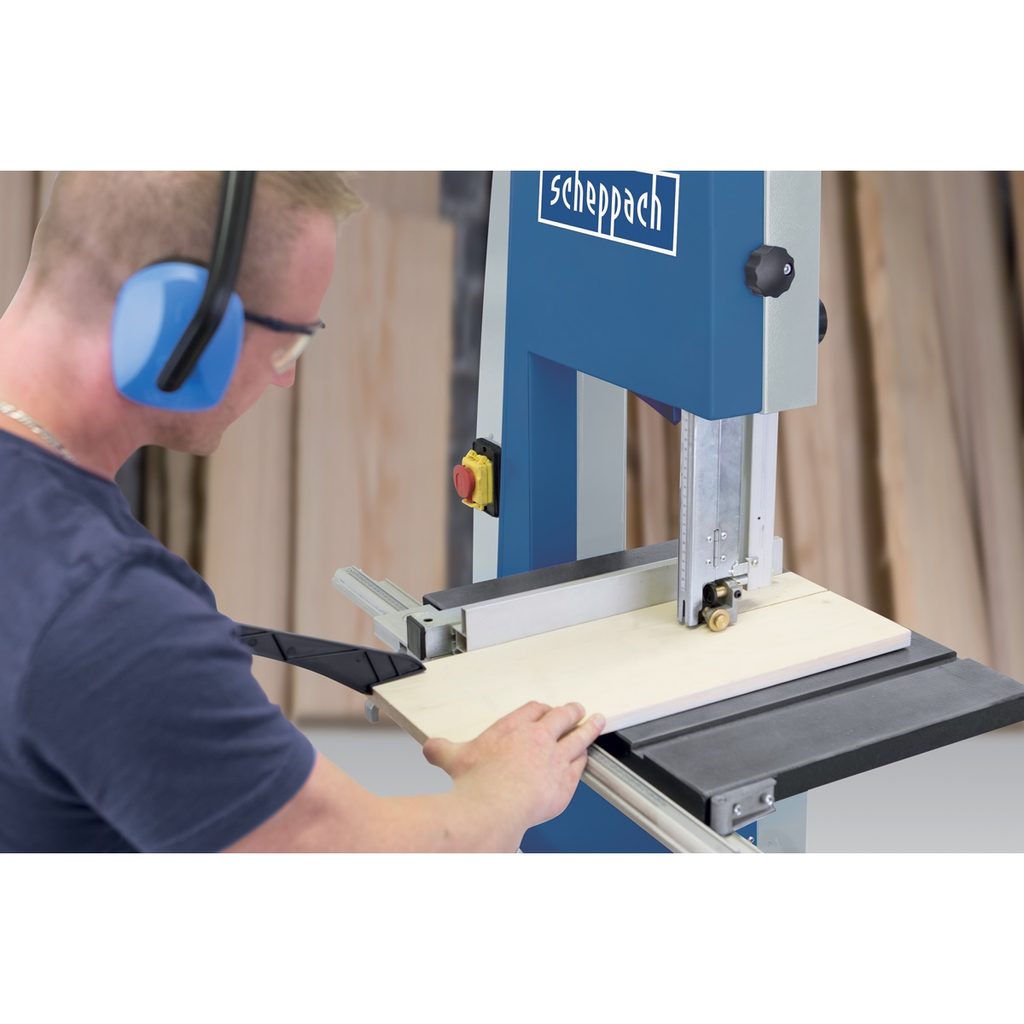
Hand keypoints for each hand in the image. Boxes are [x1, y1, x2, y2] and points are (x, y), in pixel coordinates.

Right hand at [422, 702, 605, 848]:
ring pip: (578, 737)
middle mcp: (538, 738)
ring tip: (595, 722)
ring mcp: (554, 759)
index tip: (545, 710)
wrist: (492, 808)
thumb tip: (430, 747)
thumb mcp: (452, 758)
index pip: (534, 709)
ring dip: (588, 728)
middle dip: (571, 711)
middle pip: (562, 717)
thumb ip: (441, 748)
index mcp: (513, 727)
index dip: (542, 709)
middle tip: (577, 708)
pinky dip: (583, 759)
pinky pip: (579, 765)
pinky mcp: (564, 782)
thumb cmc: (476, 785)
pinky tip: (584, 758)